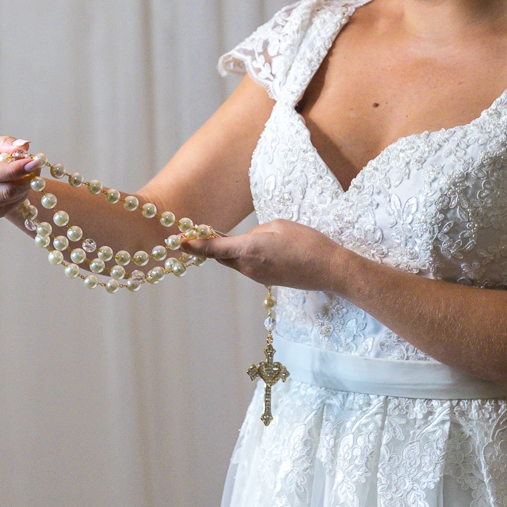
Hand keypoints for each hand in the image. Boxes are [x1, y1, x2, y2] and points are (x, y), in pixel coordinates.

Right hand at [0, 136, 41, 218]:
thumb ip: (5, 143)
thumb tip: (23, 146)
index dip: (14, 169)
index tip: (34, 162)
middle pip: (4, 190)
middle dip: (26, 179)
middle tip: (37, 166)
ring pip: (11, 198)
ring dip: (26, 185)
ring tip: (29, 172)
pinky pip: (13, 205)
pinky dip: (22, 193)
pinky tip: (20, 183)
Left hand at [183, 218, 347, 291]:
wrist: (329, 269)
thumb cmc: (307, 242)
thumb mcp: (279, 225)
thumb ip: (256, 232)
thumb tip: (248, 240)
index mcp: (249, 250)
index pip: (213, 248)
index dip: (193, 244)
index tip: (177, 240)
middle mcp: (248, 267)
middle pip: (220, 256)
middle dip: (207, 247)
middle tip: (193, 236)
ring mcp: (257, 277)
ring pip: (233, 262)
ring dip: (227, 252)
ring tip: (224, 238)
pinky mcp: (266, 281)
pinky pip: (246, 266)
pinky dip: (242, 257)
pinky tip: (254, 248)